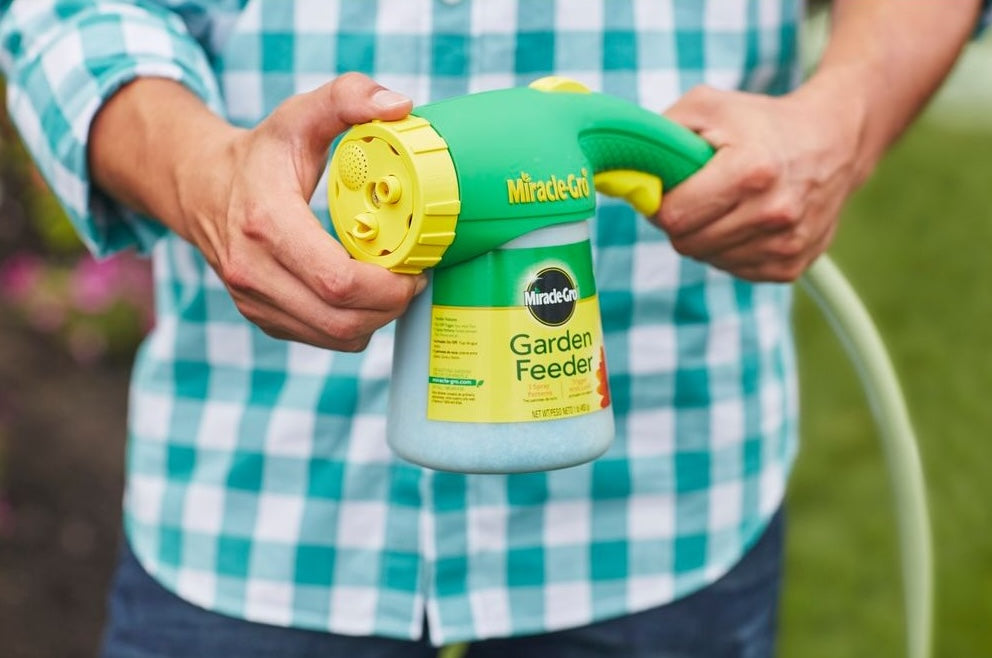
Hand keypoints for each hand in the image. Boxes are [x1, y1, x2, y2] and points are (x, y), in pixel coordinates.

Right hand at [174, 73, 424, 350]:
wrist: (201, 188)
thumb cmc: (259, 155)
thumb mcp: (299, 115)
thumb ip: (348, 97)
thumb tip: (400, 105)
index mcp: (266, 223)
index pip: (336, 281)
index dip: (387, 286)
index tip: (413, 267)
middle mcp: (252, 270)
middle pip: (341, 319)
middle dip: (390, 306)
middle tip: (413, 280)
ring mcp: (254, 300)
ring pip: (334, 336)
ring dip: (376, 319)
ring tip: (392, 287)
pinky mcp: (262, 318)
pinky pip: (322, 339)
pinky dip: (353, 325)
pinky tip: (364, 296)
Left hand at [655, 82, 869, 281]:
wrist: (834, 140)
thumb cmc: (758, 122)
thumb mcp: (707, 106)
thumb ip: (658, 136)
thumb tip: (623, 174)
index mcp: (751, 171)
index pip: (674, 218)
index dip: (661, 205)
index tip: (671, 188)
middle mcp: (774, 213)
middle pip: (687, 243)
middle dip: (682, 221)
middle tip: (697, 194)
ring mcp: (786, 244)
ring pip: (709, 259)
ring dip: (706, 236)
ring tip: (727, 203)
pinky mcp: (792, 266)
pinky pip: (735, 269)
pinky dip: (730, 249)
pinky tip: (746, 220)